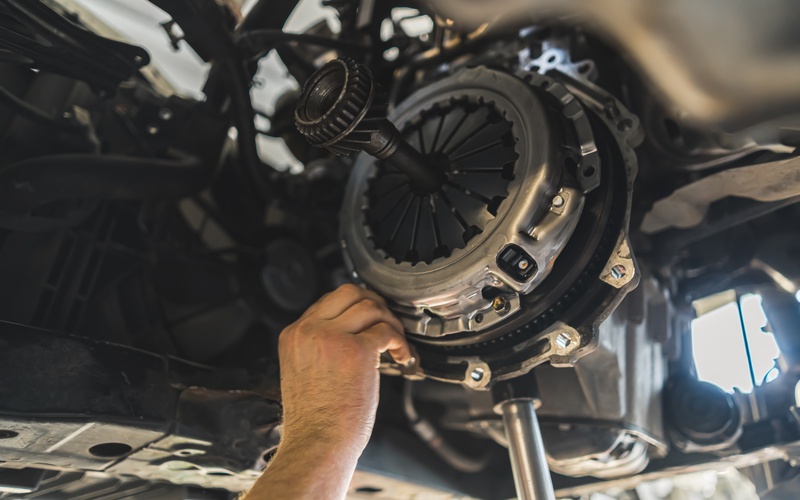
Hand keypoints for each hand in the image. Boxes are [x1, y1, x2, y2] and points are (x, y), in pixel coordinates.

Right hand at [278, 283, 410, 455]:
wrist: (315, 444)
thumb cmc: (313, 420)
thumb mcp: (302, 371)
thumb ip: (318, 347)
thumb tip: (351, 334)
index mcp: (293, 335)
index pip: (328, 301)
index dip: (355, 307)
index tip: (370, 319)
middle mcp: (309, 331)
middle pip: (349, 292)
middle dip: (374, 302)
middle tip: (387, 321)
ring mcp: (332, 338)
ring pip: (371, 307)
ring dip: (391, 322)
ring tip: (397, 344)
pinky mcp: (356, 351)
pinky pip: (386, 332)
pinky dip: (401, 342)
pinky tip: (403, 357)